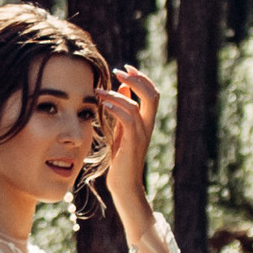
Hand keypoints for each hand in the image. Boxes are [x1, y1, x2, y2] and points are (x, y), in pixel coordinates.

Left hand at [101, 67, 158, 208]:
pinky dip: (116, 109)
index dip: (141, 78)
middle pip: (152, 95)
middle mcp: (148, 126)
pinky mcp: (132, 143)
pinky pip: (127, 121)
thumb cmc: (120, 158)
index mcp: (147, 121)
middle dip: (137, 80)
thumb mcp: (121, 130)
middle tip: (119, 72)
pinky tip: (104, 105)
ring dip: (116, 95)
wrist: (124, 184)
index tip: (125, 68)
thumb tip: (121, 88)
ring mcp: (142, 135)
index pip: (152, 93)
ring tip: (100, 91)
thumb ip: (123, 110)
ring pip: (135, 106)